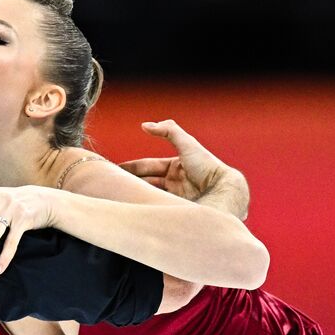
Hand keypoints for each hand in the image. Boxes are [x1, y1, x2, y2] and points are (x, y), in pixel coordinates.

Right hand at [120, 119, 249, 217]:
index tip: (115, 170)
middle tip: (112, 185)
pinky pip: (158, 207)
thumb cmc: (207, 166)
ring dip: (137, 196)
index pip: (149, 167)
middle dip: (131, 183)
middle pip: (147, 182)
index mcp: (176, 167)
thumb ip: (168, 130)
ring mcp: (176, 197)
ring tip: (120, 198)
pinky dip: (147, 207)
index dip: (132, 168)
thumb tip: (146, 125)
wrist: (222, 190)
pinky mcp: (178, 210)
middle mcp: (175, 182)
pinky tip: (135, 208)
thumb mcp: (187, 143)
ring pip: (151, 196)